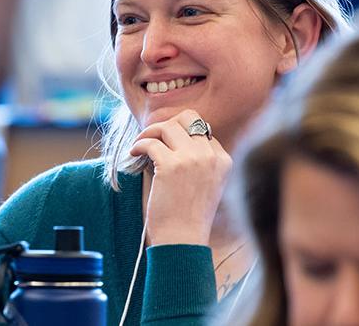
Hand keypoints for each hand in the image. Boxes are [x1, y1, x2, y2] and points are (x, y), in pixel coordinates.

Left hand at [131, 110, 231, 246]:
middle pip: (187, 119)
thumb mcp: (208, 184)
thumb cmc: (189, 216)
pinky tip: (134, 153)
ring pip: (167, 126)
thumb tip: (174, 136)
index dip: (182, 134)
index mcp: (224, 160)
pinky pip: (150, 142)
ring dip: (149, 132)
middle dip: (167, 124)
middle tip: (153, 137)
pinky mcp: (170, 166)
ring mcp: (192, 159)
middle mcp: (211, 156)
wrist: (183, 240)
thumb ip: (201, 161)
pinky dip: (138, 145)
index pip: (203, 128)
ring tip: (140, 145)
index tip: (167, 144)